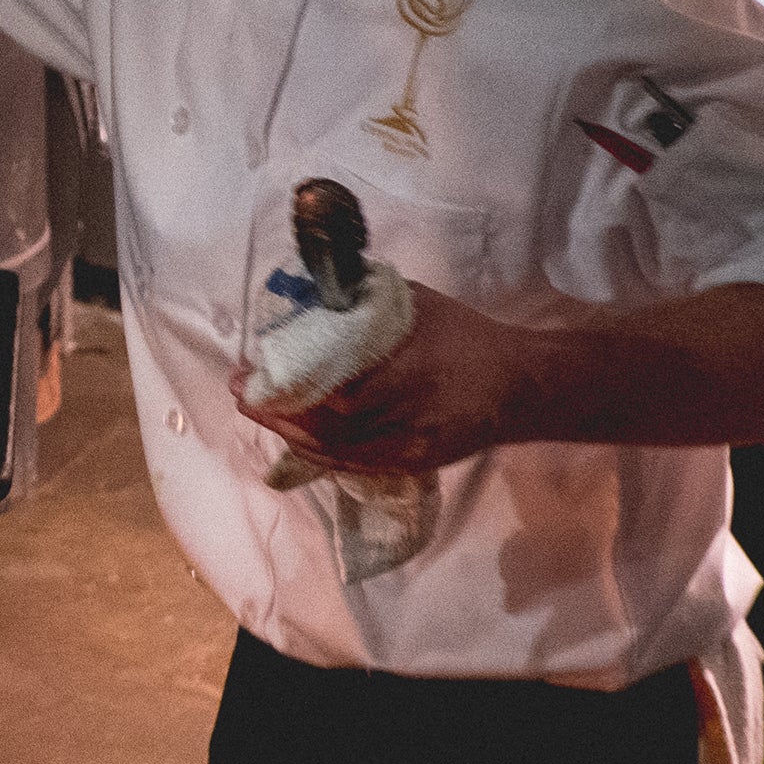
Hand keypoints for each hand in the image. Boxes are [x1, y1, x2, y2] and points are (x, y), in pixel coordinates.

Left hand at [235, 281, 539, 474]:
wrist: (520, 385)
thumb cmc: (467, 335)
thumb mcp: (418, 306)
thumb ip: (367, 307)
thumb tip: (313, 297)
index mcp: (411, 373)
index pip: (337, 393)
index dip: (289, 387)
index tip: (252, 370)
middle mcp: (409, 418)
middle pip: (331, 428)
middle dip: (278, 411)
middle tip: (243, 391)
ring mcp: (411, 448)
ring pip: (339, 452)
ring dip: (292, 434)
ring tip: (260, 412)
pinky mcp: (413, 465)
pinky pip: (356, 465)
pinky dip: (320, 453)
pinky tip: (295, 437)